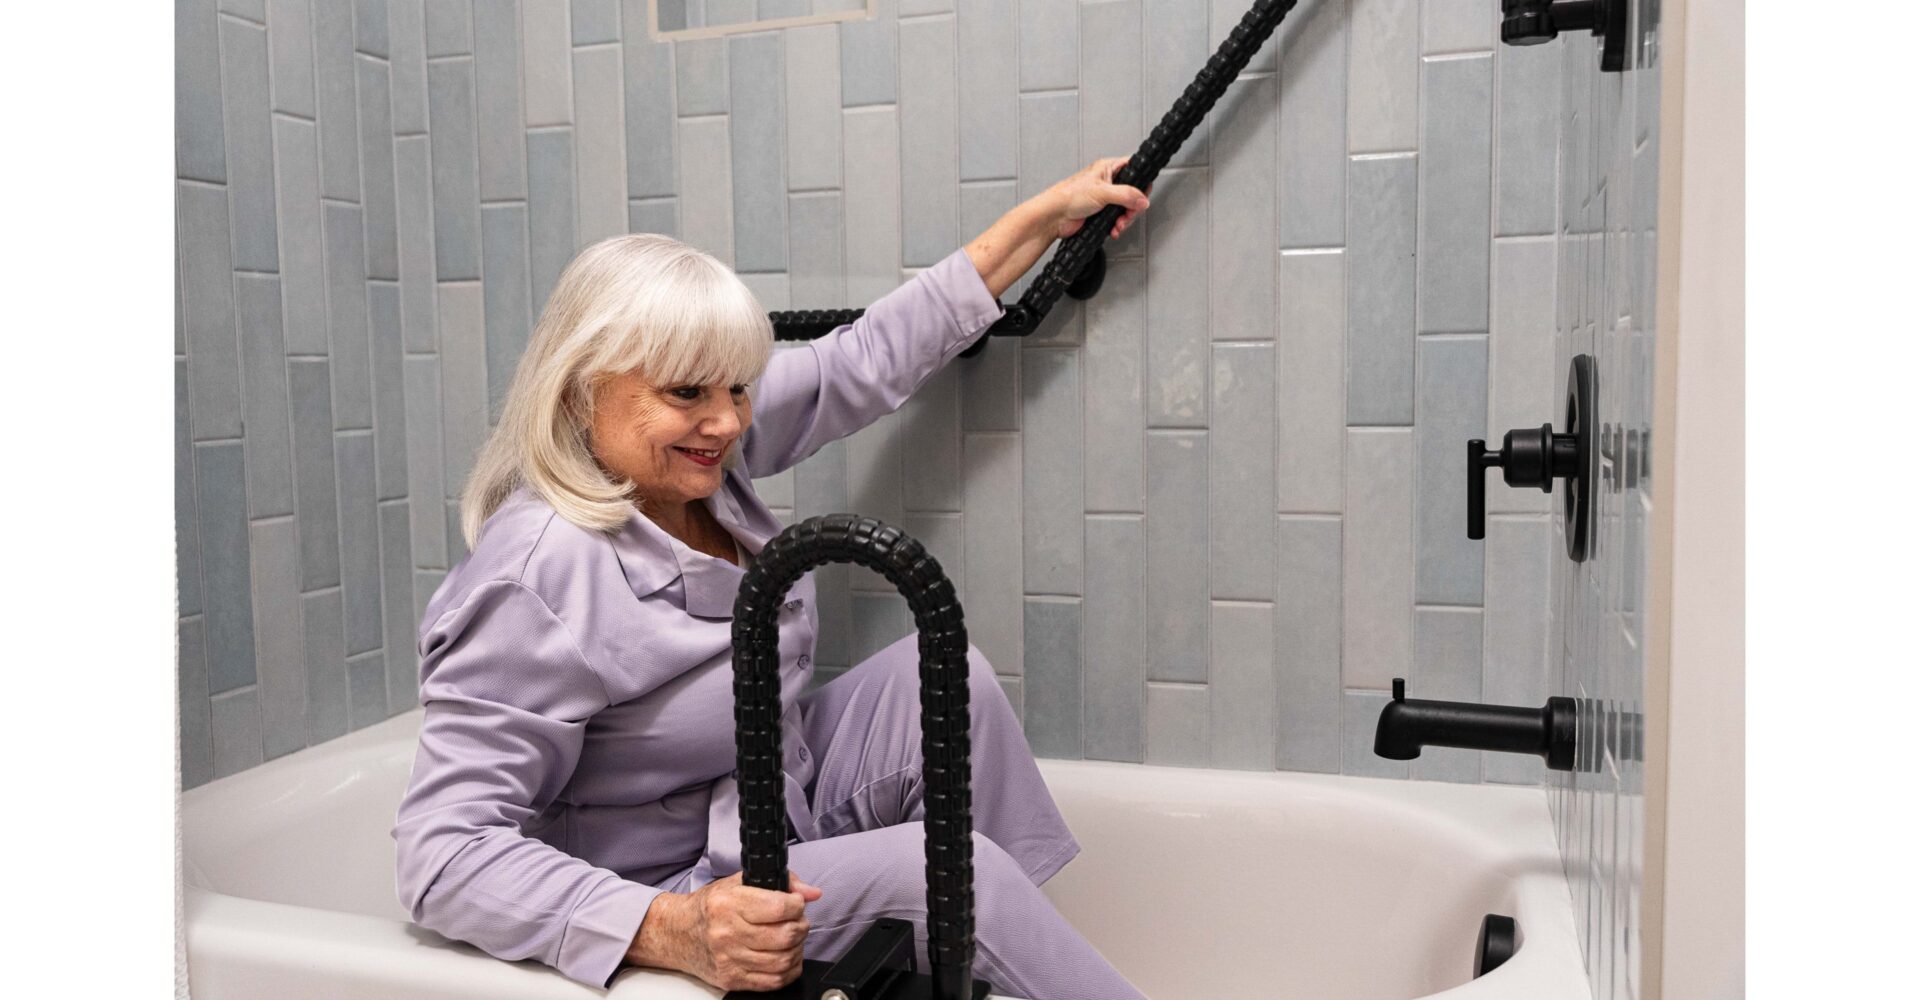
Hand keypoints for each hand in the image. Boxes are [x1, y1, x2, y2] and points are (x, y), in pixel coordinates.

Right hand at [629, 871, 822, 991]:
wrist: (677, 933)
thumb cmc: (710, 907)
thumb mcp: (739, 883)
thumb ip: (780, 882)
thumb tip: (811, 892)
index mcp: (728, 904)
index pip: (779, 908)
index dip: (797, 905)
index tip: (796, 904)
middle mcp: (727, 933)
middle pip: (785, 936)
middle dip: (801, 927)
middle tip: (797, 921)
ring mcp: (729, 959)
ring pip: (783, 960)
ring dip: (797, 949)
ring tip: (791, 939)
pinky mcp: (732, 979)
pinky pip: (773, 981)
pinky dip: (788, 970)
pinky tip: (785, 958)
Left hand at [1038, 157, 1150, 240]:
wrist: (1054, 217)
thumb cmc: (1068, 196)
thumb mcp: (1102, 192)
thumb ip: (1126, 195)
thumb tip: (1142, 200)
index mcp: (1107, 168)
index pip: (1134, 170)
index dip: (1141, 182)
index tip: (1141, 196)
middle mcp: (1107, 182)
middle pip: (1133, 193)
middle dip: (1132, 208)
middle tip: (1127, 215)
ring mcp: (1105, 198)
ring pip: (1126, 208)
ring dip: (1125, 219)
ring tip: (1118, 225)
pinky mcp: (1101, 212)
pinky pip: (1117, 219)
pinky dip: (1117, 226)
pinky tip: (1113, 229)